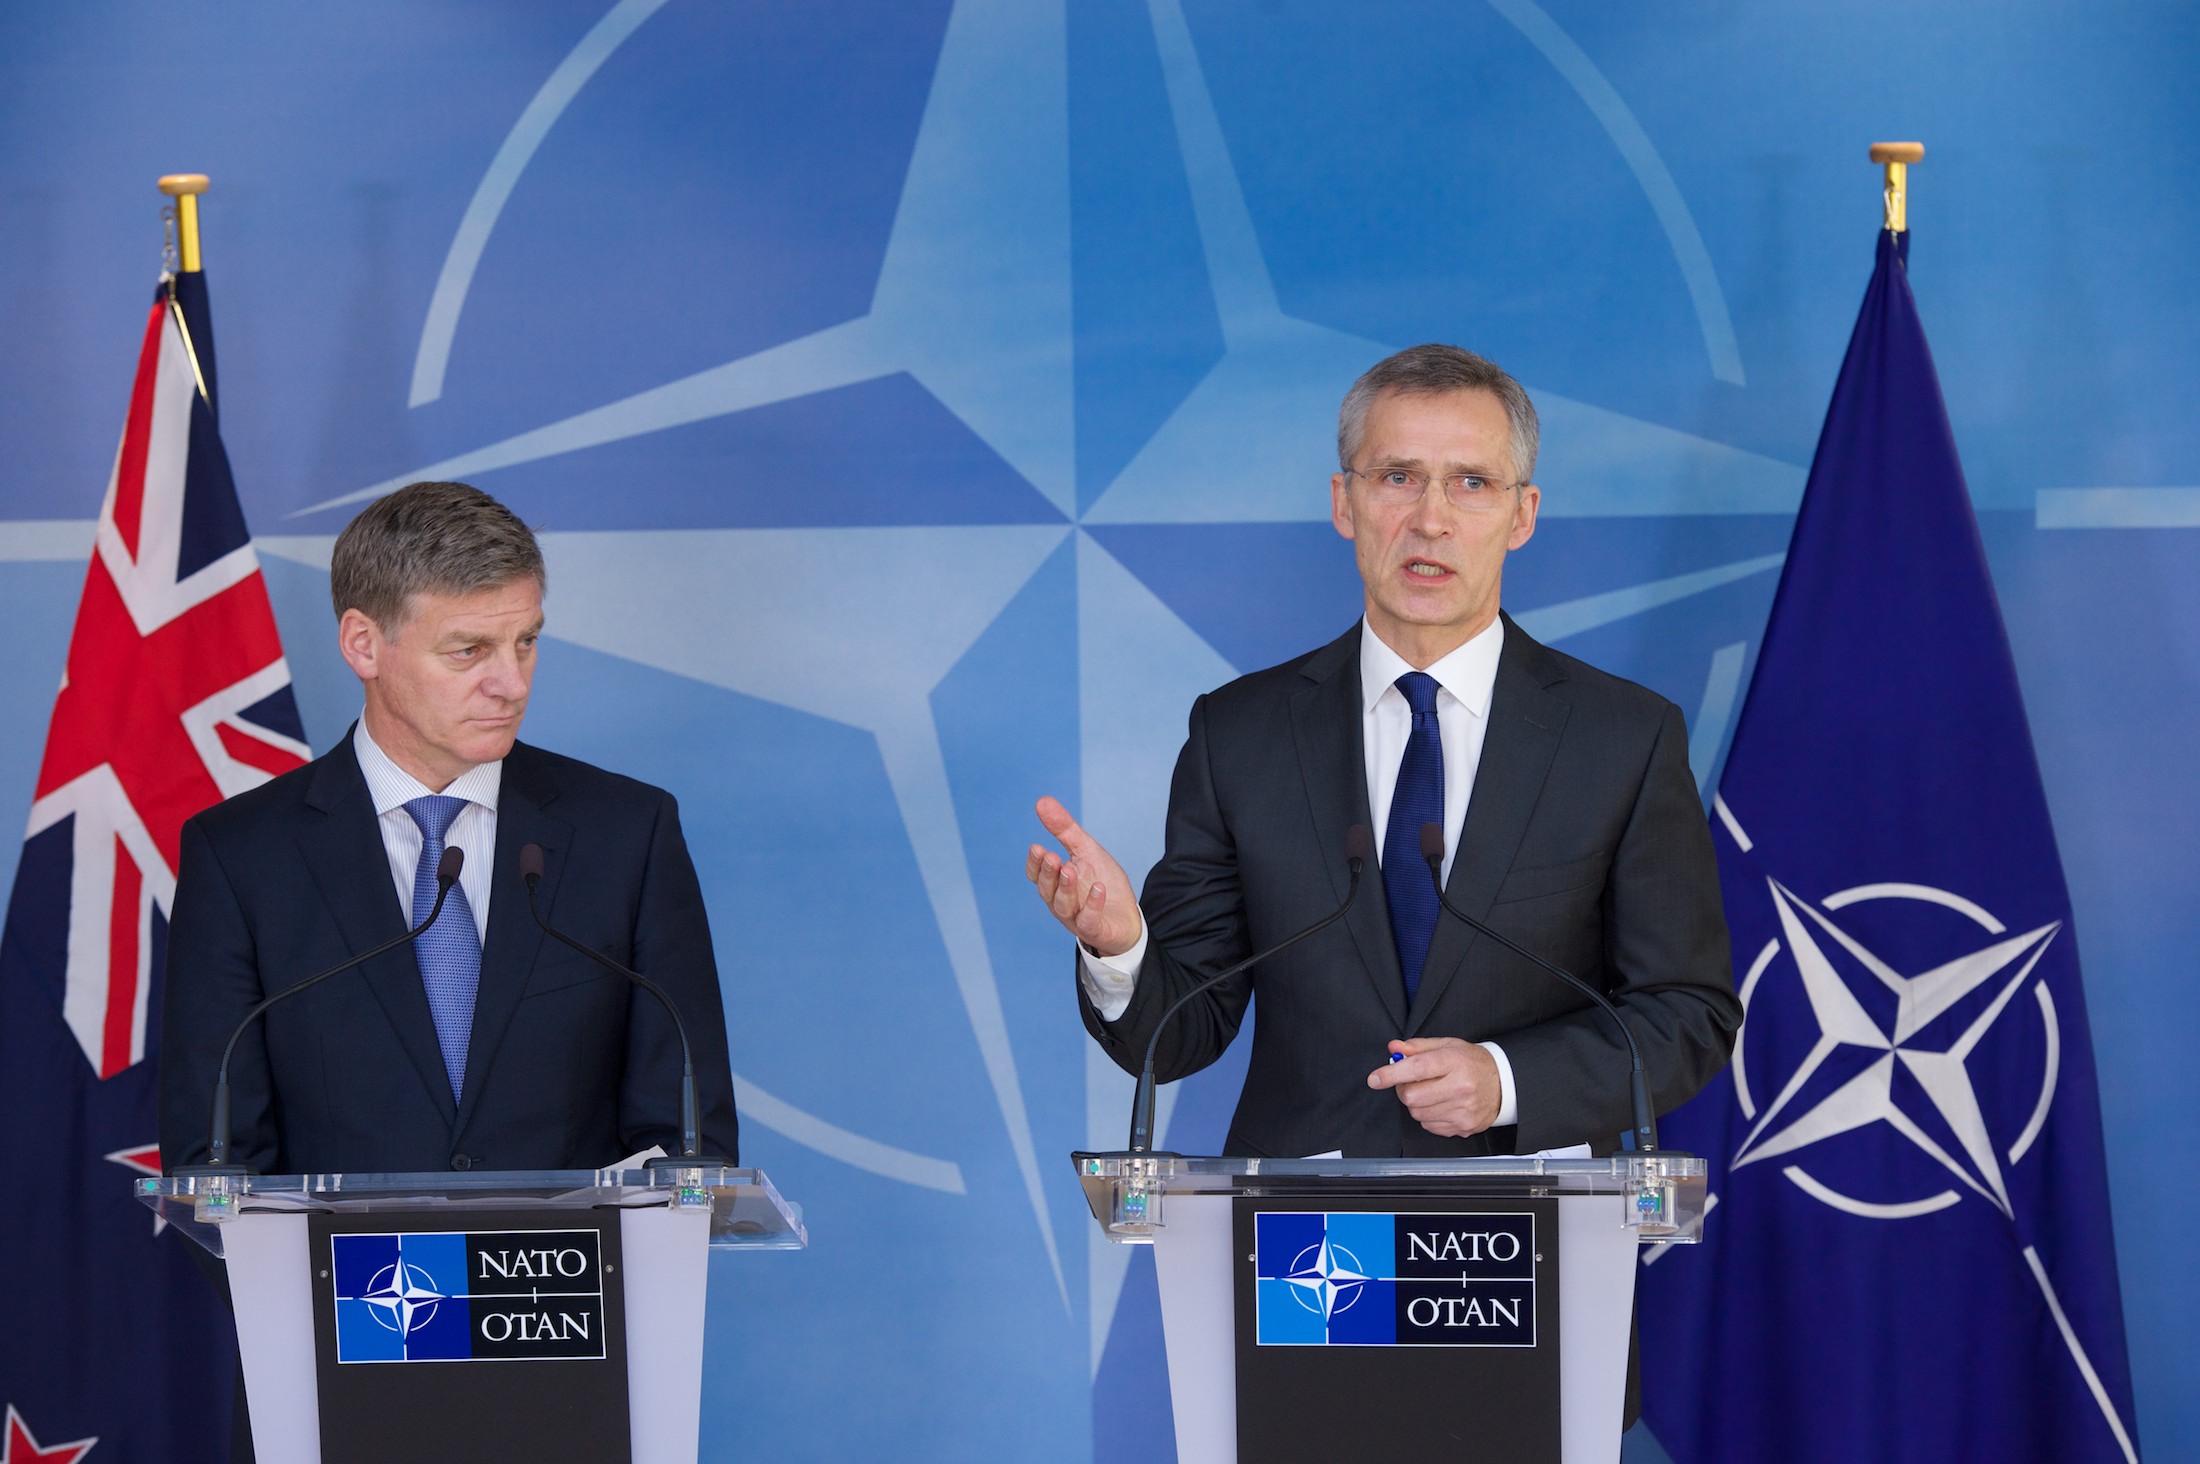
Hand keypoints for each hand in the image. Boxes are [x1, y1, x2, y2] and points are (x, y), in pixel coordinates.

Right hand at [1026, 796, 1142, 957]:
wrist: (1127, 917)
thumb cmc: (1102, 882)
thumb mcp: (1086, 851)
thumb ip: (1065, 829)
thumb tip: (1041, 801)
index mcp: (1055, 883)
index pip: (1036, 875)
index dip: (1035, 864)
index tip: (1038, 848)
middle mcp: (1060, 902)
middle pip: (1047, 890)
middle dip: (1048, 874)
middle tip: (1052, 856)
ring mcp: (1076, 918)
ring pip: (1063, 906)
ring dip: (1066, 888)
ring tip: (1070, 870)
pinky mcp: (1095, 930)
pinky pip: (1089, 921)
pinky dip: (1092, 905)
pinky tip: (1098, 887)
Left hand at [1366, 1037, 1501, 1137]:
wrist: (1503, 1083)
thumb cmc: (1472, 1062)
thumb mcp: (1447, 1046)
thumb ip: (1417, 1047)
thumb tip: (1393, 1048)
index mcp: (1455, 1062)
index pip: (1416, 1068)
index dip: (1391, 1074)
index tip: (1375, 1079)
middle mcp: (1461, 1087)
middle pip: (1411, 1097)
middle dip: (1404, 1089)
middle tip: (1412, 1082)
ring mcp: (1463, 1110)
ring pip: (1418, 1113)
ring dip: (1417, 1104)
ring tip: (1432, 1092)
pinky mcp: (1464, 1127)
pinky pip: (1429, 1126)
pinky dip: (1429, 1116)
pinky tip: (1442, 1104)